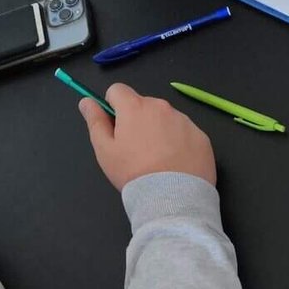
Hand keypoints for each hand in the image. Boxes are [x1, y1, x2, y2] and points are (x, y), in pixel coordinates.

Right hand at [80, 83, 217, 189]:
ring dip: (160, 131)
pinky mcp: (202, 137)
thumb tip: (86, 101)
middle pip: (144, 105)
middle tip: (138, 150)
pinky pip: (186, 134)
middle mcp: (162, 107)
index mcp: (135, 107)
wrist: (173, 199)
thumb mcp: (105, 149)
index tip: (116, 126)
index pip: (118, 90)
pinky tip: (177, 165)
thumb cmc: (134, 173)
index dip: (113, 106)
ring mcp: (185, 121)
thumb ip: (95, 121)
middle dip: (139, 120)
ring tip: (160, 161)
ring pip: (167, 119)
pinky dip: (180, 144)